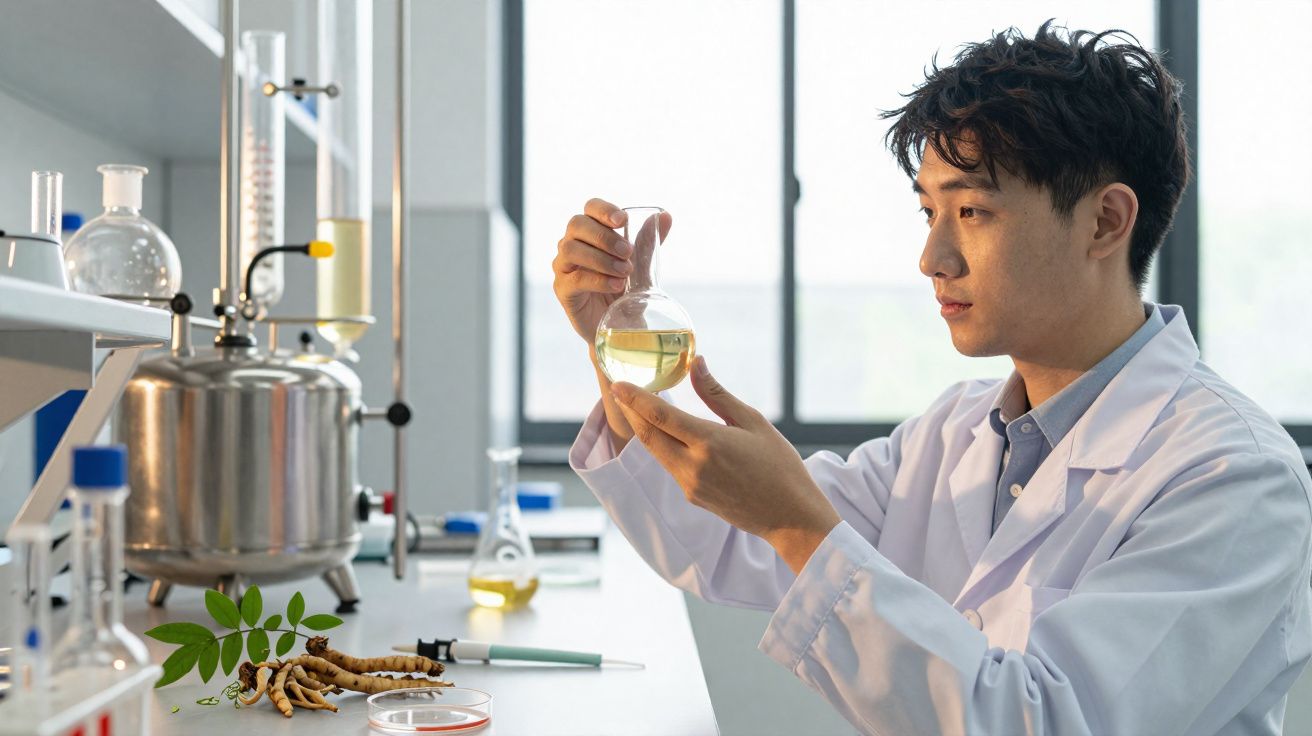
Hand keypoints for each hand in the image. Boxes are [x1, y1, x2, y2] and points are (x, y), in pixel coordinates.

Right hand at [553, 198, 669, 342]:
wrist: (618, 326)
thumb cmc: (624, 289)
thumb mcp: (640, 264)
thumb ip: (649, 241)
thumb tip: (665, 216)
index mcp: (590, 232)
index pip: (590, 208)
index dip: (604, 209)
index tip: (622, 220)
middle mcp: (572, 244)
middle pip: (577, 224)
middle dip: (605, 237)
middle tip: (628, 253)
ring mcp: (563, 267)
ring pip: (571, 249)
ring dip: (601, 258)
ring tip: (624, 272)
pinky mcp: (563, 290)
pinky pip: (574, 279)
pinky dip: (598, 280)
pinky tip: (616, 285)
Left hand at [610, 356, 841, 573]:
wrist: (790, 517)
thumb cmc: (779, 465)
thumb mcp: (753, 422)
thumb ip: (717, 394)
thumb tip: (696, 363)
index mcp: (709, 443)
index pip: (660, 416)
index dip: (634, 398)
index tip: (617, 383)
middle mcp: (693, 467)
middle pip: (647, 436)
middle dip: (630, 412)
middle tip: (619, 390)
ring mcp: (689, 485)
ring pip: (656, 452)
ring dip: (644, 429)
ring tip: (638, 407)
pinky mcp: (692, 497)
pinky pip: (670, 466)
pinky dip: (662, 446)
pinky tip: (667, 434)